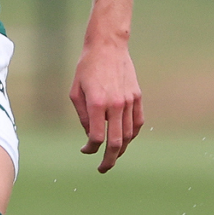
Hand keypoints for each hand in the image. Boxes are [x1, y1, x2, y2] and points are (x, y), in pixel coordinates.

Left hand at [69, 41, 143, 172]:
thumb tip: (90, 135)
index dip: (90, 149)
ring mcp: (129, 101)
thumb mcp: (75, 91)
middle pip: (116, 142)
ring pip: (128, 135)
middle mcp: (115, 104)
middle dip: (109, 160)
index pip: (96, 137)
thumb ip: (82, 116)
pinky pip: (137, 123)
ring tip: (113, 155)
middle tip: (103, 168)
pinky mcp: (137, 97)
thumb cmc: (86, 67)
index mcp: (97, 103)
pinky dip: (132, 135)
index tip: (85, 150)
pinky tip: (124, 140)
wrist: (108, 46)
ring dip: (121, 149)